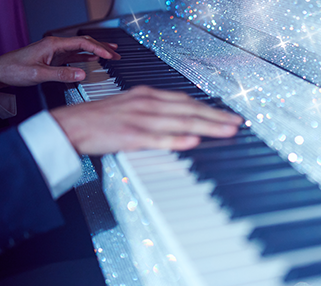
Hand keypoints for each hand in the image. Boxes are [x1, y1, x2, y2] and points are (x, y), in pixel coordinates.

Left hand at [0, 36, 119, 86]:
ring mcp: (56, 51)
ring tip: (111, 55)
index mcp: (53, 44)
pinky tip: (95, 60)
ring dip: (97, 51)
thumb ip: (62, 74)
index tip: (110, 56)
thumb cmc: (15, 69)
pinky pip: (75, 55)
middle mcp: (56, 45)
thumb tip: (82, 73)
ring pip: (82, 48)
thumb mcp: (40, 74)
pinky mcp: (55, 58)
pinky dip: (88, 57)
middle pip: (85, 43)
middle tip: (116, 54)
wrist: (2, 71)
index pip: (82, 43)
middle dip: (102, 48)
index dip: (98, 49)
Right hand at [50, 86, 242, 153]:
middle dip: (216, 117)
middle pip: (189, 110)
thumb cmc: (103, 117)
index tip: (226, 115)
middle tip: (236, 123)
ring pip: (180, 122)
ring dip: (206, 127)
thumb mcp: (133, 105)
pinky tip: (193, 142)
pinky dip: (176, 140)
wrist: (73, 124)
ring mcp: (140, 119)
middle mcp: (148, 104)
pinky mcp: (131, 136)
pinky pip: (158, 138)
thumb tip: (180, 120)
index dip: (209, 108)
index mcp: (149, 96)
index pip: (186, 101)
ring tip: (226, 131)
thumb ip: (157, 110)